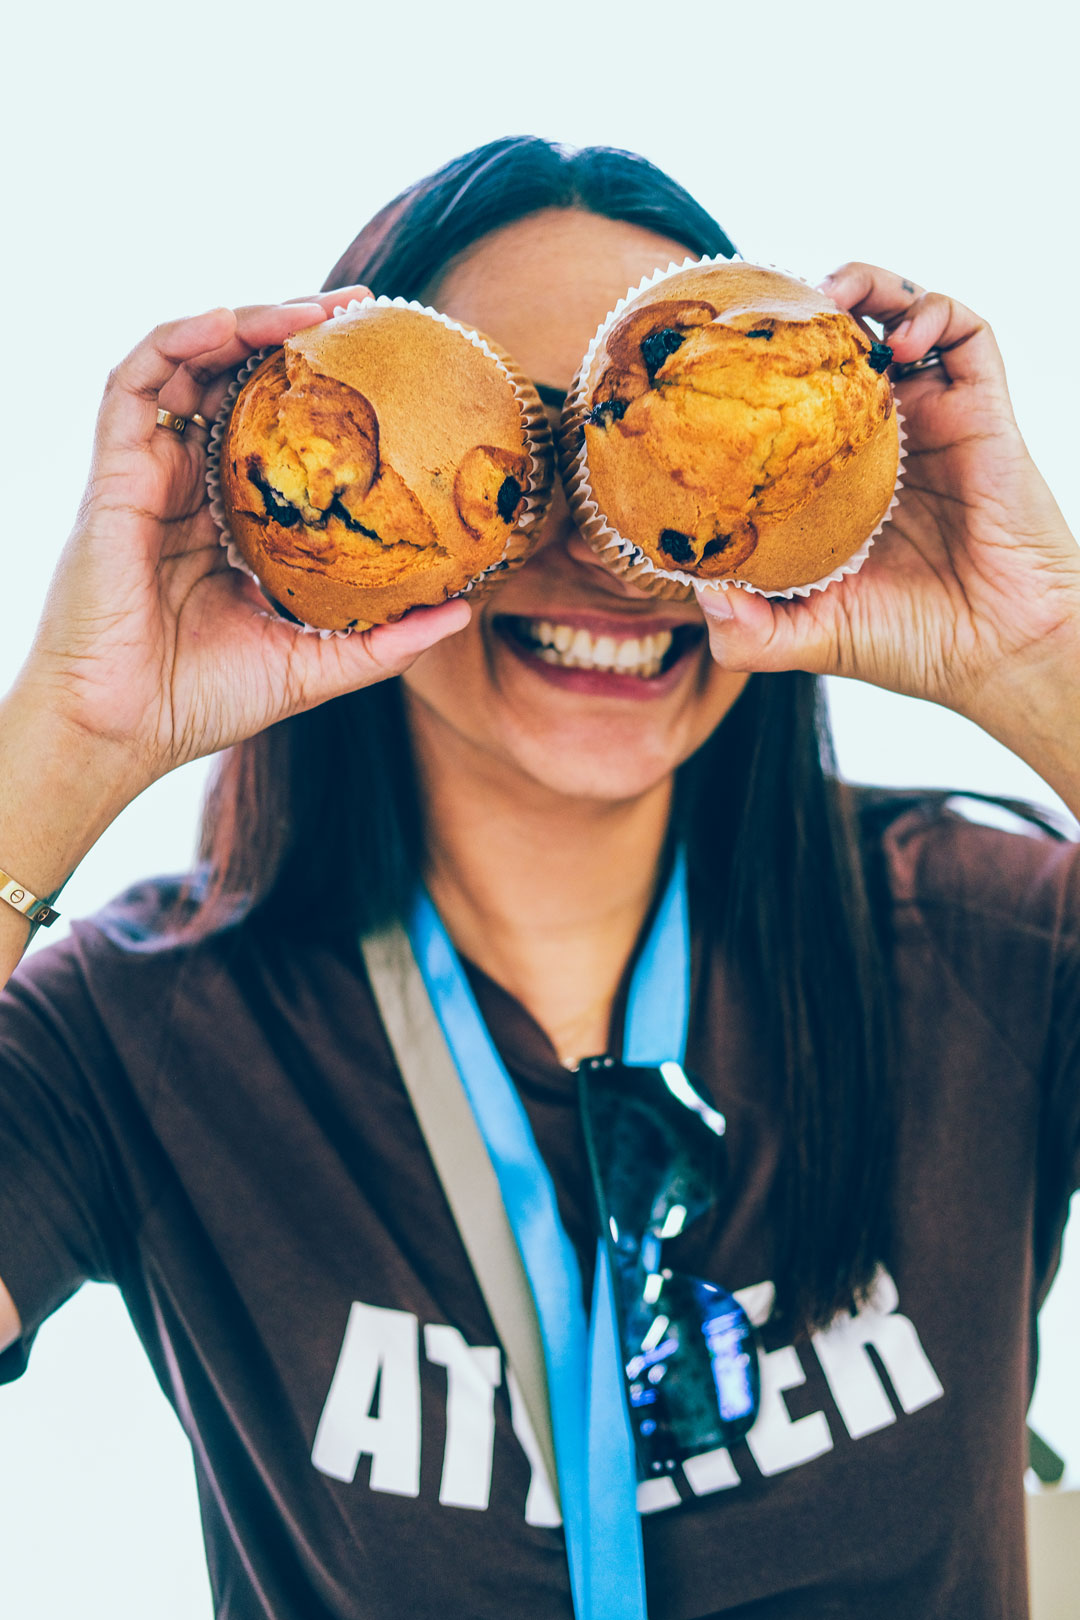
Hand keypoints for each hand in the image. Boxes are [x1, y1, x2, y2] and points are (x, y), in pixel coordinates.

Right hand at [13, 291, 470, 794]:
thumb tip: (462, 613)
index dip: (319, 394)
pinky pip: (135, 380)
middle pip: (232, 383)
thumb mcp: (314, 664)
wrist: (121, 731)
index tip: (384, 367)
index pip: (271, 435)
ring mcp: (146, 475)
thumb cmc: (202, 703)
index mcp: (225, 525)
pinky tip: (236, 323)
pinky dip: (183, 339)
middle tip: (360, 310)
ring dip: (244, 321)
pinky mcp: (112, 473)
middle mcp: (185, 489)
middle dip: (290, 333)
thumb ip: (383, 640)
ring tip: (311, 311)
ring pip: (185, 364)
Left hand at [694, 262, 1079, 732]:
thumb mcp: (809, 638)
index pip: (793, 401)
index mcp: (839, 478)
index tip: (722, 356)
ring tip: (834, 293)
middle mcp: (884, 439)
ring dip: (868, 286)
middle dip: (808, 309)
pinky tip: (902, 334)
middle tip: (774, 305)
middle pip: (843, 343)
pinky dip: (934, 311)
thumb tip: (697, 590)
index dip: (763, 370)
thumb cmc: (911, 645)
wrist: (998, 653)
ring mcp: (935, 420)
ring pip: (900, 319)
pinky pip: (967, 335)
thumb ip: (747, 632)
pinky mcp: (983, 412)